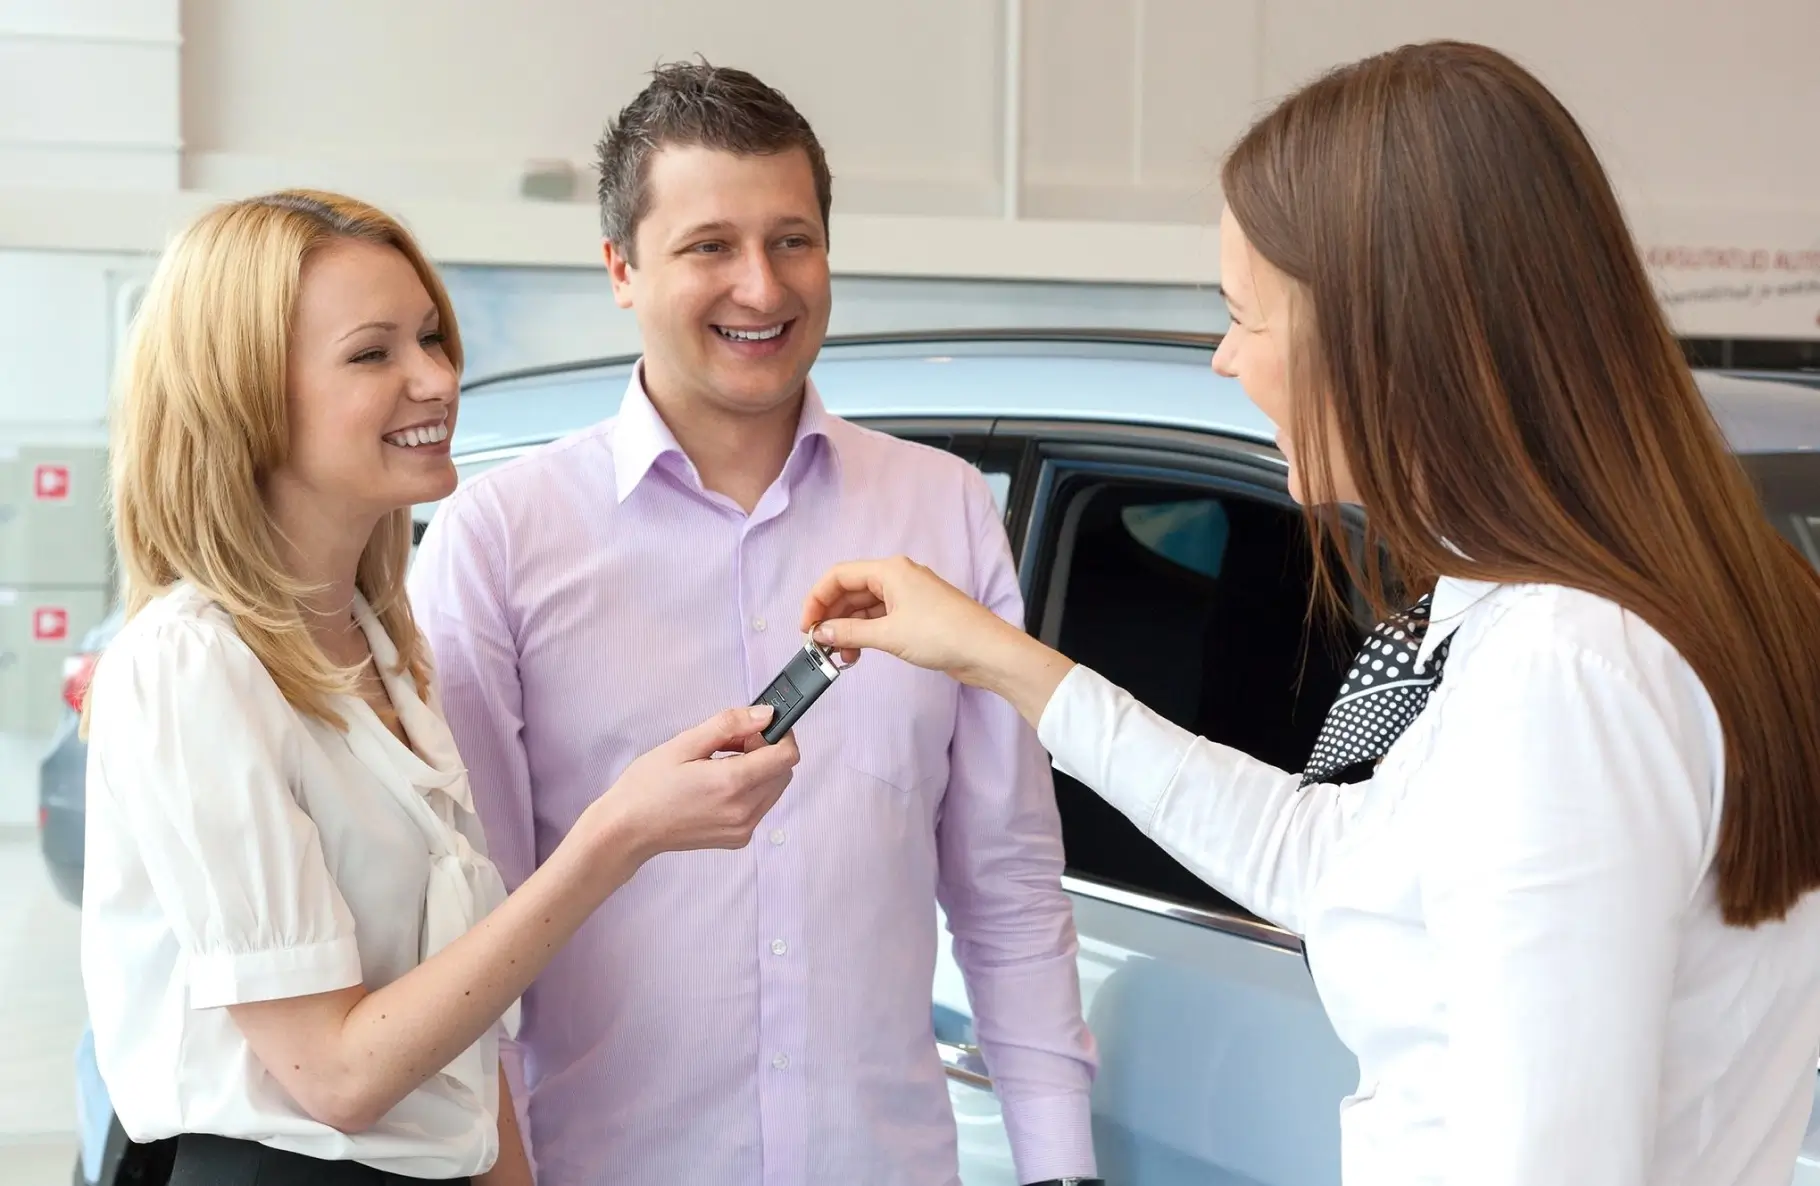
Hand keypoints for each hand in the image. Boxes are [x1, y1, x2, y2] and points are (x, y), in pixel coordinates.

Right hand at [587, 705, 800, 861]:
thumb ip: (730, 725)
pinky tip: (720, 784)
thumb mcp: (684, 743)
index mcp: (732, 783)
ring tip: (721, 763)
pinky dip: (750, 789)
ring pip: (774, 788)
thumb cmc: (647, 786)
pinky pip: (761, 806)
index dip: (780, 734)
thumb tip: (765, 714)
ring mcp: (742, 828)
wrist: (627, 830)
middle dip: (766, 750)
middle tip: (731, 743)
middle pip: (783, 770)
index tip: (761, 725)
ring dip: (759, 770)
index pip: (787, 755)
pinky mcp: (738, 838)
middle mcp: (743, 810)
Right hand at [801, 555, 1078, 725]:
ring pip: (866, 607)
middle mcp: (898, 577)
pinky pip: (881, 618)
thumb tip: (822, 633)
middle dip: (832, 617)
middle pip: (851, 591)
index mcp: (890, 570)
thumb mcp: (889, 635)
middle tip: (820, 645)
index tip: (807, 626)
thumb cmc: (944, 634)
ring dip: (850, 629)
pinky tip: (860, 654)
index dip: (817, 599)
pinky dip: (867, 633)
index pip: (839, 576)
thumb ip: (851, 632)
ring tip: (842, 657)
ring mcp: (909, 595)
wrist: (987, 651)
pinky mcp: (917, 614)